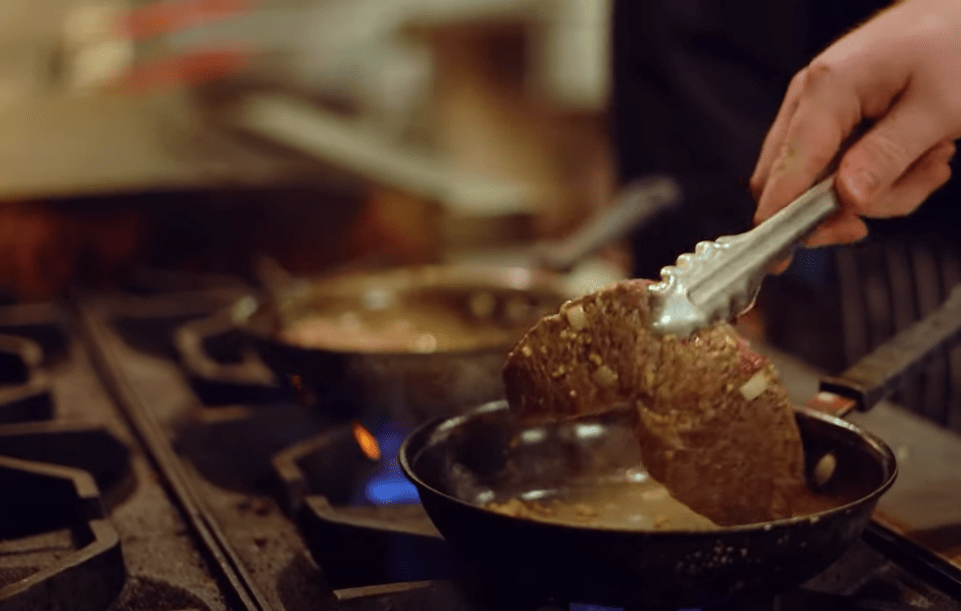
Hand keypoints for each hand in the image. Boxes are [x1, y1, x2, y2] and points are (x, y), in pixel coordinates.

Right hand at [750, 0, 960, 251]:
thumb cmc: (960, 43)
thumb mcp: (939, 109)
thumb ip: (887, 157)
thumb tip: (844, 201)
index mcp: (826, 89)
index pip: (789, 168)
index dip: (781, 218)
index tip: (780, 258)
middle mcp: (810, 97)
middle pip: (795, 182)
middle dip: (849, 205)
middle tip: (904, 198)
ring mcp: (819, 107)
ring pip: (823, 181)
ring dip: (882, 188)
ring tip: (931, 161)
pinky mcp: (835, 116)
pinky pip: (841, 167)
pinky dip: (882, 174)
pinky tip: (920, 153)